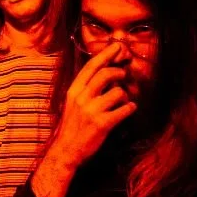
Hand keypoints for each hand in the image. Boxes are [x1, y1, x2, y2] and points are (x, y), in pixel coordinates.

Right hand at [52, 43, 136, 166]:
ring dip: (125, 95)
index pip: (90, 67)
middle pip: (105, 74)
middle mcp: (81, 98)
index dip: (105, 54)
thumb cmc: (71, 127)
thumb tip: (104, 74)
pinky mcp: (102, 123)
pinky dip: (130, 108)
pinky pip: (125, 109)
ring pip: (118, 92)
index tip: (117, 46)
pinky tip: (127, 110)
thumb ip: (85, 89)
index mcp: (73, 91)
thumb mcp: (72, 104)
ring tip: (122, 101)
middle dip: (119, 73)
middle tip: (124, 76)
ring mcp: (91, 111)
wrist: (66, 151)